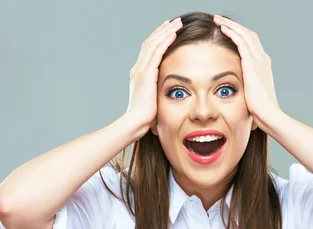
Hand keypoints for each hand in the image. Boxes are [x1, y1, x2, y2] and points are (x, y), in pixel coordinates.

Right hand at [125, 17, 182, 134]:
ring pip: (154, 44)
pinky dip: (165, 42)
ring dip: (166, 32)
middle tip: (173, 21)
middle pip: (150, 43)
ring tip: (177, 23)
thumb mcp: (152, 101)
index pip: (148, 51)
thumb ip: (157, 94)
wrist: (135, 123)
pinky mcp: (146, 74)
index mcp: (139, 75)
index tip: (167, 31)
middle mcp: (138, 69)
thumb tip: (168, 96)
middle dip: (162, 31)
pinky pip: (157, 53)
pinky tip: (173, 34)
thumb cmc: (145, 118)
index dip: (158, 39)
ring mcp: (141, 71)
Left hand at [213, 15, 281, 132]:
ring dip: (230, 25)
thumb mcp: (252, 96)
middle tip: (220, 20)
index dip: (239, 35)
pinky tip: (222, 28)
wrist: (268, 115)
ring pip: (244, 34)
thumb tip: (239, 98)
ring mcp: (259, 60)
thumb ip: (246, 90)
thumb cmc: (260, 111)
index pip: (251, 43)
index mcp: (263, 66)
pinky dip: (232, 32)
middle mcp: (263, 59)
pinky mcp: (252, 64)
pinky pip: (241, 42)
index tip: (227, 31)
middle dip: (234, 26)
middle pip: (248, 34)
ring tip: (218, 20)